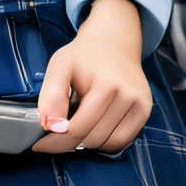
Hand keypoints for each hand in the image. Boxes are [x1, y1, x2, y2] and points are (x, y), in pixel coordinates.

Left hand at [33, 0, 150, 154]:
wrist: (114, 40)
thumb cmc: (84, 55)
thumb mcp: (60, 66)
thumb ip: (51, 96)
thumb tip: (51, 126)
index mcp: (106, 84)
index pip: (78, 129)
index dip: (56, 141)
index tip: (40, 144)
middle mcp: (128, 95)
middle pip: (93, 139)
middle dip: (71, 141)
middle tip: (59, 130)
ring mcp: (140, 103)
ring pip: (108, 144)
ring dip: (89, 141)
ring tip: (81, 121)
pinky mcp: (145, 110)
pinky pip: (123, 141)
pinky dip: (106, 141)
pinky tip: (96, 126)